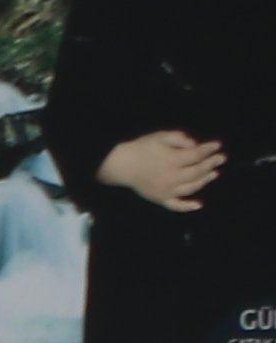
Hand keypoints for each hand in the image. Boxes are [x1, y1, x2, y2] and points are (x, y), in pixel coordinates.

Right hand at [104, 126, 228, 213]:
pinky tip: (199, 205)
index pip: (196, 155)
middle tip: (221, 158)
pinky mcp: (160, 198)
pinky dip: (187, 206)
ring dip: (205, 180)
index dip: (208, 149)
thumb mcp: (160, 136)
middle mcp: (172, 177)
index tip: (218, 145)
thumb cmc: (141, 148)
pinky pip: (175, 205)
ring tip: (214, 173)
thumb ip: (179, 138)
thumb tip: (195, 145)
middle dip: (211, 164)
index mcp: (171, 160)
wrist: (121, 165)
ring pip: (191, 187)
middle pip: (197, 171)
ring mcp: (166, 190)